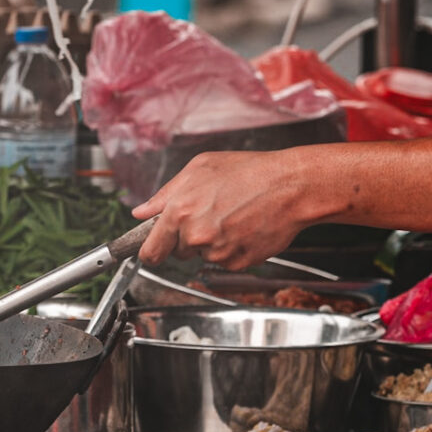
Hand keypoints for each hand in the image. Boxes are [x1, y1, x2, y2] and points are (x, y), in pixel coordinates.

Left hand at [132, 150, 311, 269]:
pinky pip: (226, 261)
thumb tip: (141, 212)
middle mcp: (195, 235)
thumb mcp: (200, 168)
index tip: (153, 251)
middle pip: (178, 252)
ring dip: (213, 242)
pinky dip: (233, 248)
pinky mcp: (238, 263)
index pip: (151, 250)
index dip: (151, 251)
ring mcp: (217, 252)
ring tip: (233, 216)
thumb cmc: (249, 171)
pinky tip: (245, 227)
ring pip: (204, 255)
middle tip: (211, 215)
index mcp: (179, 211)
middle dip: (188, 238)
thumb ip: (164, 194)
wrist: (290, 186)